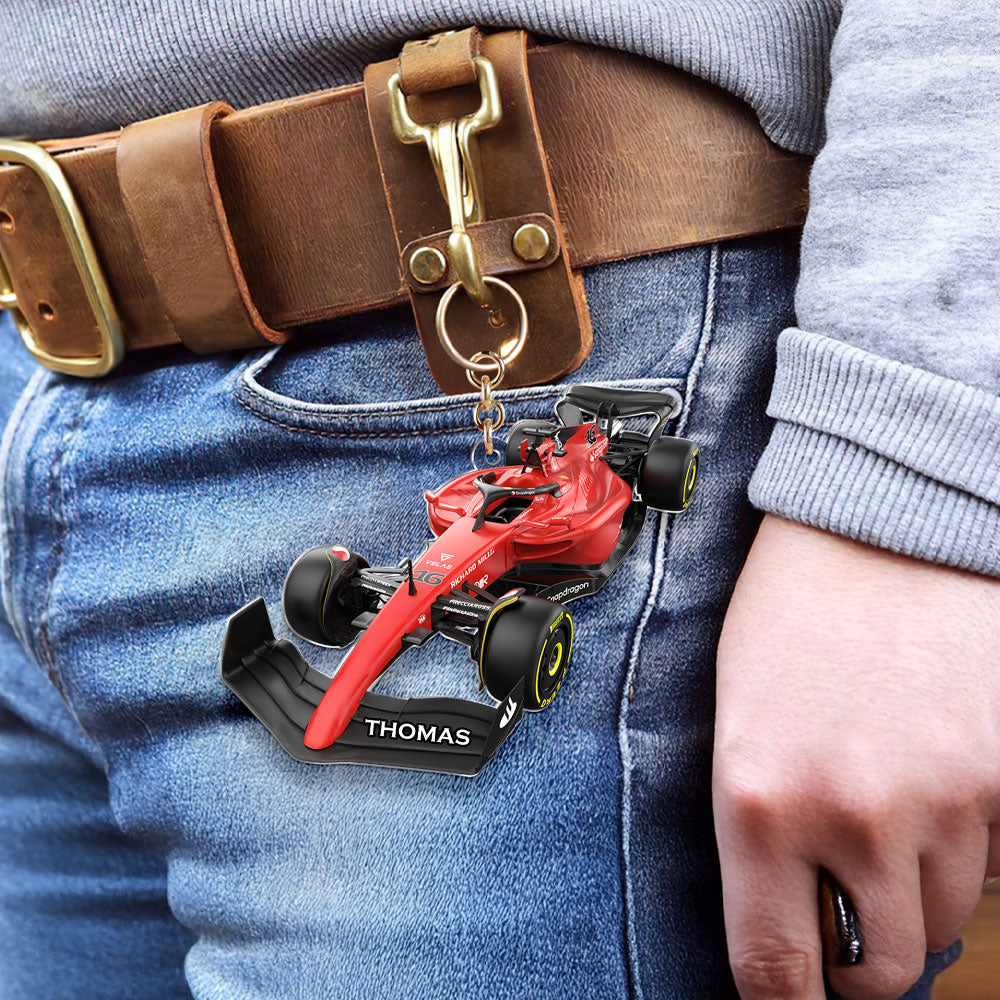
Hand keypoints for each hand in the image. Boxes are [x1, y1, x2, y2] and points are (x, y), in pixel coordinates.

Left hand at [714, 515, 999, 999]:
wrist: (879, 529)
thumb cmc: (792, 618)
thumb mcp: (740, 723)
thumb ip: (764, 832)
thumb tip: (799, 921)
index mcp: (760, 800)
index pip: (776, 967)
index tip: (794, 998)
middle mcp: (854, 815)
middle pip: (883, 969)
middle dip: (863, 958)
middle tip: (849, 911)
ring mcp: (945, 799)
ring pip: (947, 917)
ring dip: (918, 891)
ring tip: (889, 810)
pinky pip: (997, 863)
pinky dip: (968, 847)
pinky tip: (936, 781)